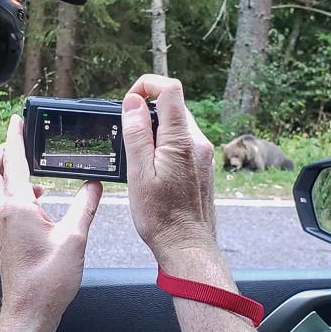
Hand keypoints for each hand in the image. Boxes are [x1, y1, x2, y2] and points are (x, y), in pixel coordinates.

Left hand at [0, 114, 101, 331]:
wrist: (28, 314)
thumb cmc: (49, 281)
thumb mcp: (75, 239)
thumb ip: (85, 207)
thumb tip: (94, 185)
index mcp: (17, 208)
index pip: (11, 162)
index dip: (15, 138)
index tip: (18, 120)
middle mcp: (1, 213)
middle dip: (1, 153)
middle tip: (18, 143)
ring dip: (3, 174)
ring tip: (27, 171)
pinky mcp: (1, 240)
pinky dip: (9, 194)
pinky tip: (32, 203)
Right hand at [121, 75, 217, 265]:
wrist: (187, 247)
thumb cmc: (162, 218)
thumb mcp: (139, 174)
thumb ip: (137, 134)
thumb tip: (133, 102)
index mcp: (182, 141)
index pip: (171, 90)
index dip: (147, 85)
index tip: (129, 100)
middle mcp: (198, 143)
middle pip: (173, 106)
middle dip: (147, 111)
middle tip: (126, 135)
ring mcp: (203, 155)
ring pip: (177, 126)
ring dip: (155, 131)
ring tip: (138, 159)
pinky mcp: (202, 167)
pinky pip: (183, 144)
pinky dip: (165, 146)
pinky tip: (153, 170)